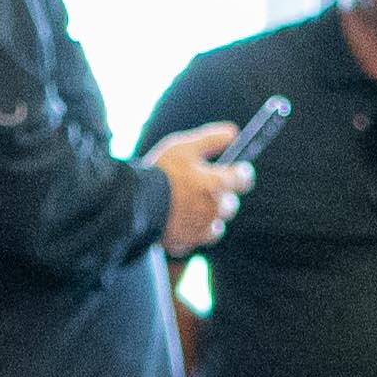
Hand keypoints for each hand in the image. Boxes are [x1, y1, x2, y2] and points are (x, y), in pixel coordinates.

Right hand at [149, 122, 249, 258]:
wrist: (133, 203)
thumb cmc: (159, 172)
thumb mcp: (184, 147)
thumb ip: (211, 140)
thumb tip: (233, 132)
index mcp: (218, 184)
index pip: (244, 178)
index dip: (240, 172)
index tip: (233, 170)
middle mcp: (215, 209)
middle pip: (231, 204)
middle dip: (221, 195)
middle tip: (200, 187)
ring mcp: (201, 229)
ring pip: (217, 224)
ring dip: (208, 215)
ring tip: (187, 204)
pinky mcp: (187, 243)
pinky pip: (197, 238)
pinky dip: (192, 231)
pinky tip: (178, 220)